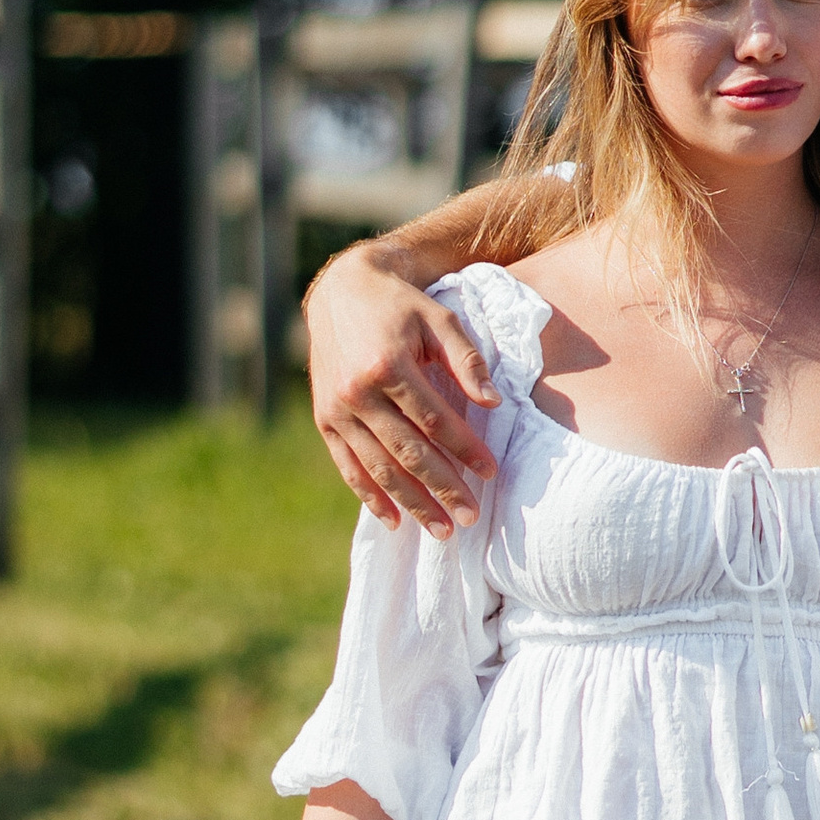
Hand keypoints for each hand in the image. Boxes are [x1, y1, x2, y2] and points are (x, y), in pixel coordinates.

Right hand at [305, 242, 499, 534]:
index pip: (435, 421)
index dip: (464, 450)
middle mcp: (358, 391)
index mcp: (388, 365)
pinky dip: (371, 496)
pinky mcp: (325, 419)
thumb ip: (467, 361)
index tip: (491, 473)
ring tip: (442, 529)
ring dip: (412, 502)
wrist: (342, 291)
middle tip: (470, 518)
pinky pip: (348, 466)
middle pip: (407, 452)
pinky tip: (395, 520)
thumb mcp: (439, 320)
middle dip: (442, 488)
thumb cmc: (401, 306)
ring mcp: (337, 409)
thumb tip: (494, 403)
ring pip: (379, 467)